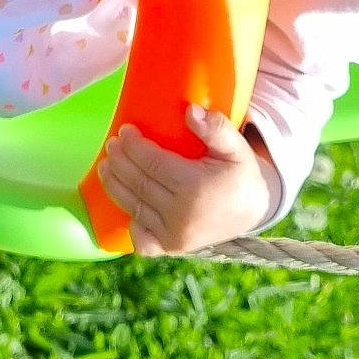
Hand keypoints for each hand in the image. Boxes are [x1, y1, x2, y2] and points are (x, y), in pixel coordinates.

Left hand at [95, 104, 280, 255]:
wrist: (253, 211)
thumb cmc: (240, 174)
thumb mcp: (236, 147)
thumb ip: (216, 128)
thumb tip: (190, 110)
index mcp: (195, 188)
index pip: (152, 163)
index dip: (134, 146)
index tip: (124, 131)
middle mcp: (181, 215)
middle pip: (139, 184)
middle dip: (120, 161)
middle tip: (112, 144)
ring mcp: (175, 236)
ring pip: (134, 207)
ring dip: (114, 186)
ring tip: (106, 166)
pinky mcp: (172, 248)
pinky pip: (142, 240)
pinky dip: (130, 224)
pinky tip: (124, 204)